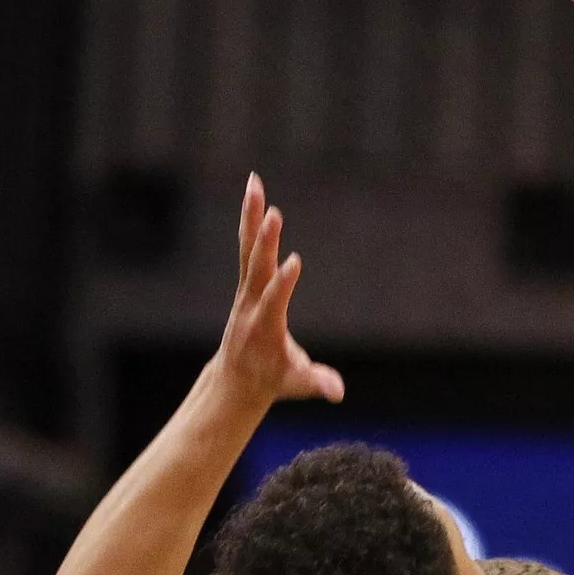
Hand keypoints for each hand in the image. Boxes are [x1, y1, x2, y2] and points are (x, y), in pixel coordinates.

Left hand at [215, 174, 343, 408]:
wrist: (236, 378)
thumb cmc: (273, 380)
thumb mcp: (296, 384)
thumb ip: (316, 383)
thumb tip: (336, 391)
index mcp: (265, 327)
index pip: (274, 301)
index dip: (284, 283)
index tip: (295, 261)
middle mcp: (251, 303)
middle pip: (257, 267)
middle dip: (266, 241)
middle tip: (274, 212)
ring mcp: (246, 289)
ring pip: (249, 247)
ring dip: (252, 216)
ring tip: (255, 183)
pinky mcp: (247, 280)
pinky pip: (248, 244)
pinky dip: (251, 219)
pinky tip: (254, 192)